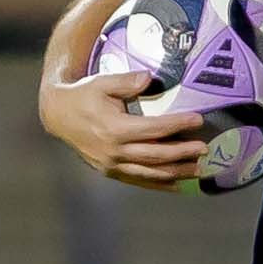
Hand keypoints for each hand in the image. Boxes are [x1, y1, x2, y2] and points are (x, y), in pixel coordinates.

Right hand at [40, 58, 207, 192]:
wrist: (58, 116)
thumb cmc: (83, 95)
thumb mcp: (102, 83)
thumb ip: (126, 81)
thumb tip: (150, 78)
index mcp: (114, 129)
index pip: (154, 129)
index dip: (178, 124)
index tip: (198, 119)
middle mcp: (114, 151)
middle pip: (156, 155)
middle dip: (183, 153)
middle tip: (204, 148)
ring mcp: (112, 164)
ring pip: (150, 173)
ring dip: (177, 172)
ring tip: (199, 169)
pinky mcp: (110, 171)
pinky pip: (139, 180)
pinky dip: (159, 184)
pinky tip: (177, 185)